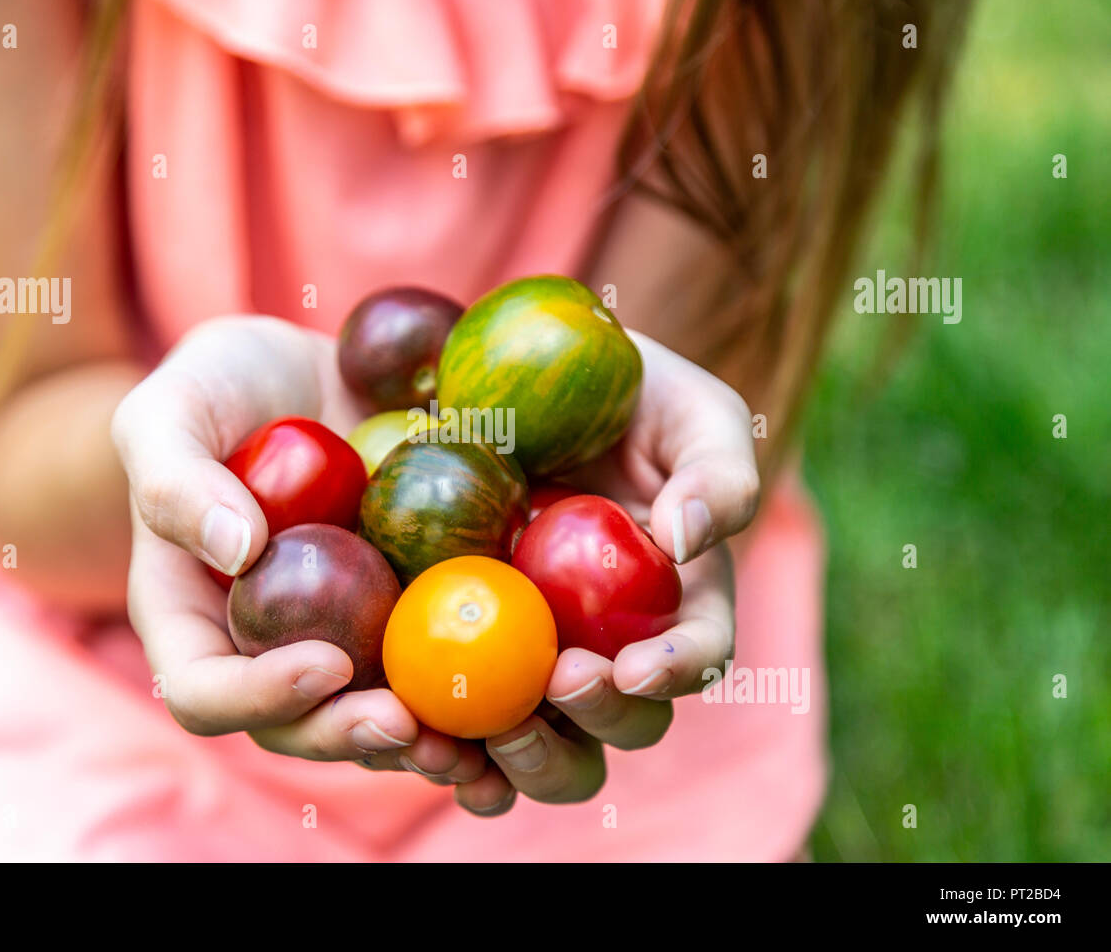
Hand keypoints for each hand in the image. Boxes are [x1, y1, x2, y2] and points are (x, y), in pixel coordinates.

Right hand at [111, 316, 484, 782]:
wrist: (314, 372)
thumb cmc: (220, 386)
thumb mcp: (172, 409)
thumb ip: (176, 478)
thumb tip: (237, 551)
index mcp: (198, 620)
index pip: (207, 692)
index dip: (259, 698)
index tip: (325, 662)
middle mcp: (272, 648)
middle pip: (301, 728)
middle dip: (352, 737)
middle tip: (409, 723)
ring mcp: (348, 639)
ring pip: (380, 721)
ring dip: (427, 746)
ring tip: (477, 740)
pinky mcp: (415, 615)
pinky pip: (445, 670)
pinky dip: (484, 694)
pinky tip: (535, 691)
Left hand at [446, 331, 759, 815]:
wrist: (524, 375)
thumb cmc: (628, 391)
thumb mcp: (690, 409)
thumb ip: (717, 471)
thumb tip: (689, 541)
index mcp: (680, 602)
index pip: (698, 655)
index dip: (677, 673)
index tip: (636, 668)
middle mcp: (614, 645)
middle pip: (625, 723)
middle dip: (599, 721)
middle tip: (558, 682)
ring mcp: (537, 657)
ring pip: (549, 751)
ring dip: (524, 760)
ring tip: (486, 730)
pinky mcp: (466, 656)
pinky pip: (463, 729)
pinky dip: (450, 751)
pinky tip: (419, 737)